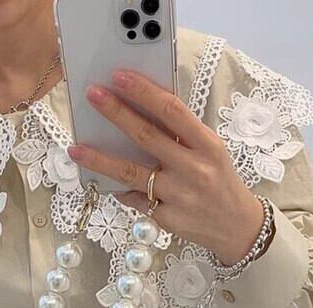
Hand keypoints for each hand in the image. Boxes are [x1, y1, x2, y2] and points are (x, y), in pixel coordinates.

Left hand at [66, 69, 265, 265]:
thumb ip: (182, 136)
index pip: (171, 111)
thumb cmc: (219, 181)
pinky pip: (134, 198)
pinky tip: (105, 182)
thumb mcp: (211, 152)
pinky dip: (120, 189)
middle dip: (117, 113)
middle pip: (146, 136)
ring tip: (76, 149)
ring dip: (99, 160)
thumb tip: (139, 114)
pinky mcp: (164, 217)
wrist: (236, 226)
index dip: (143, 92)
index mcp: (207, 145)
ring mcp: (177, 195)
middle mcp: (192, 168)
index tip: (120, 77)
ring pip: (130, 173)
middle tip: (93, 95)